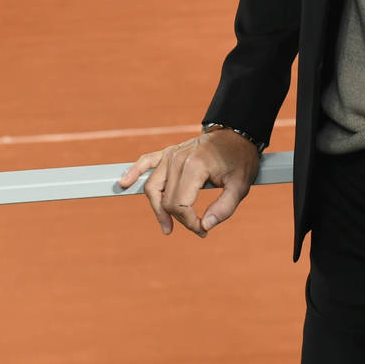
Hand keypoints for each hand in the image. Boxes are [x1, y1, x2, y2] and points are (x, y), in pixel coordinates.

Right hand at [117, 129, 260, 237]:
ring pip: (153, 187)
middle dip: (179, 219)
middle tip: (198, 229)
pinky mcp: (168, 153)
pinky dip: (134, 172)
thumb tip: (205, 226)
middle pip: (166, 200)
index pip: (179, 205)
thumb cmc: (239, 160)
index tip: (203, 230)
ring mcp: (170, 154)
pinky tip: (124, 183)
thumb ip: (224, 209)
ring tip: (166, 226)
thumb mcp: (240, 186)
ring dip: (156, 208)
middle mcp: (178, 159)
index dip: (189, 223)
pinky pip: (146, 162)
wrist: (236, 134)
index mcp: (195, 166)